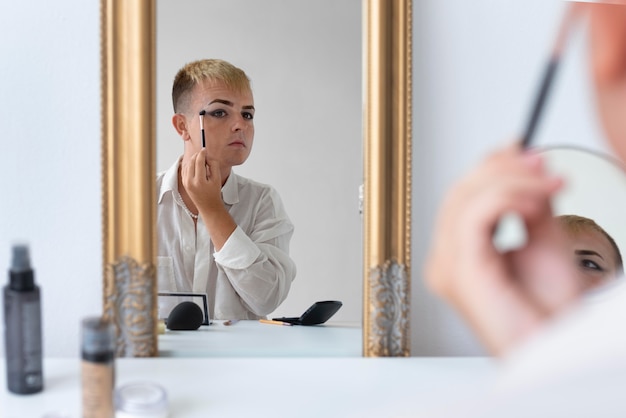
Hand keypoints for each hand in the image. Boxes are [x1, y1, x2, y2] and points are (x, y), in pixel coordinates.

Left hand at [181, 149, 222, 213]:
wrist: (208, 206)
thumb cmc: (214, 193)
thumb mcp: (217, 178)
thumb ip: (213, 165)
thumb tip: (206, 156)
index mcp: (199, 181)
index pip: (198, 161)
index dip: (202, 153)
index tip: (204, 150)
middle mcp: (190, 182)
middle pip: (191, 162)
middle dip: (197, 156)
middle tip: (204, 155)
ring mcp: (185, 183)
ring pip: (187, 165)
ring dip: (193, 160)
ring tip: (201, 161)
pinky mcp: (184, 183)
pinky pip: (184, 170)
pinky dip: (189, 165)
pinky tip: (195, 165)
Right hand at [424, 143, 580, 355]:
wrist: (554, 349)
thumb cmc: (547, 315)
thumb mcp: (544, 239)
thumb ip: (531, 203)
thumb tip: (529, 167)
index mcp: (461, 252)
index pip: (463, 194)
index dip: (491, 165)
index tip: (523, 149)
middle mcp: (446, 258)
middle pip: (460, 190)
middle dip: (504, 167)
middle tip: (542, 163)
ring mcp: (447, 266)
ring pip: (464, 197)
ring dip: (510, 181)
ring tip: (547, 186)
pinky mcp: (459, 271)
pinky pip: (473, 216)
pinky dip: (506, 199)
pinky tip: (533, 204)